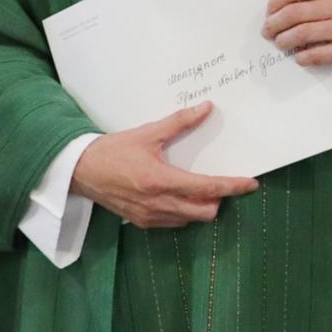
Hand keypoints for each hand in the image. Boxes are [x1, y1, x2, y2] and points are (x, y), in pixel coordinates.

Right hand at [72, 103, 259, 227]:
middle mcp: (158, 203)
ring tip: (201, 189)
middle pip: (206, 211)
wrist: (79, 171)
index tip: (251, 183)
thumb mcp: (147, 133)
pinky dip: (185, 213)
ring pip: (191, 219)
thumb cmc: (112, 151)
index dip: (233, 186)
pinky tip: (180, 197)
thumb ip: (179, 122)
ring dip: (202, 206)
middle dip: (219, 199)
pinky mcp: (142, 223)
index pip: (207, 188)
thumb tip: (206, 108)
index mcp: (161, 180)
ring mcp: (150, 217)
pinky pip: (175, 223)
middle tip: (222, 183)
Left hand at [263, 0, 331, 69]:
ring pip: (301, 33)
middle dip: (274, 24)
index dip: (275, 2)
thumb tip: (274, 9)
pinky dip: (301, 56)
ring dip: (283, 40)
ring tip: (280, 42)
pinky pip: (314, 54)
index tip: (268, 12)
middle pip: (294, 12)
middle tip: (267, 31)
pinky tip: (298, 55)